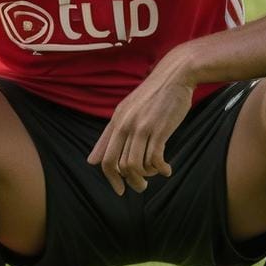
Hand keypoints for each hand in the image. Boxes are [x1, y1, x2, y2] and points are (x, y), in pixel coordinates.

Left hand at [87, 66, 193, 194]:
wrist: (175, 75)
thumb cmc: (153, 94)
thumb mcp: (127, 110)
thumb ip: (110, 134)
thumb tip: (91, 161)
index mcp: (116, 121)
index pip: (105, 158)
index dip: (110, 178)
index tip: (120, 190)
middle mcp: (125, 125)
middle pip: (117, 165)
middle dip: (129, 182)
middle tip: (141, 187)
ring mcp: (142, 127)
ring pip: (135, 165)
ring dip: (146, 176)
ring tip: (155, 174)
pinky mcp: (159, 129)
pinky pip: (154, 159)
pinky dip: (160, 169)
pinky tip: (166, 169)